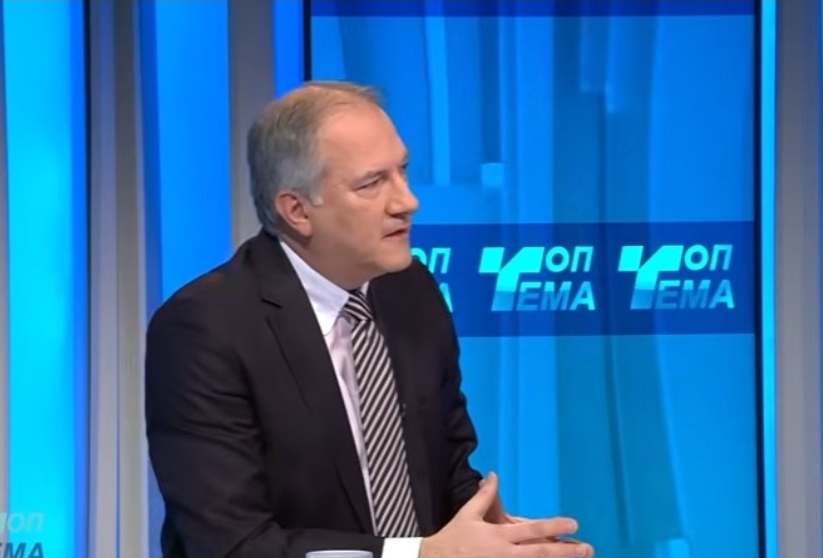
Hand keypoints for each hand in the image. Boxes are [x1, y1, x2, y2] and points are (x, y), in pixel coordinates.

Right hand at [420, 473, 593, 557]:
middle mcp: (505, 554)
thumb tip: (494, 475)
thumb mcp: (468, 514)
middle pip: (541, 553)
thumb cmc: (453, 537)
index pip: (532, 530)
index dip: (554, 525)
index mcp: (499, 535)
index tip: (573, 523)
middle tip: (587, 548)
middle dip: (566, 551)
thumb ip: (485, 496)